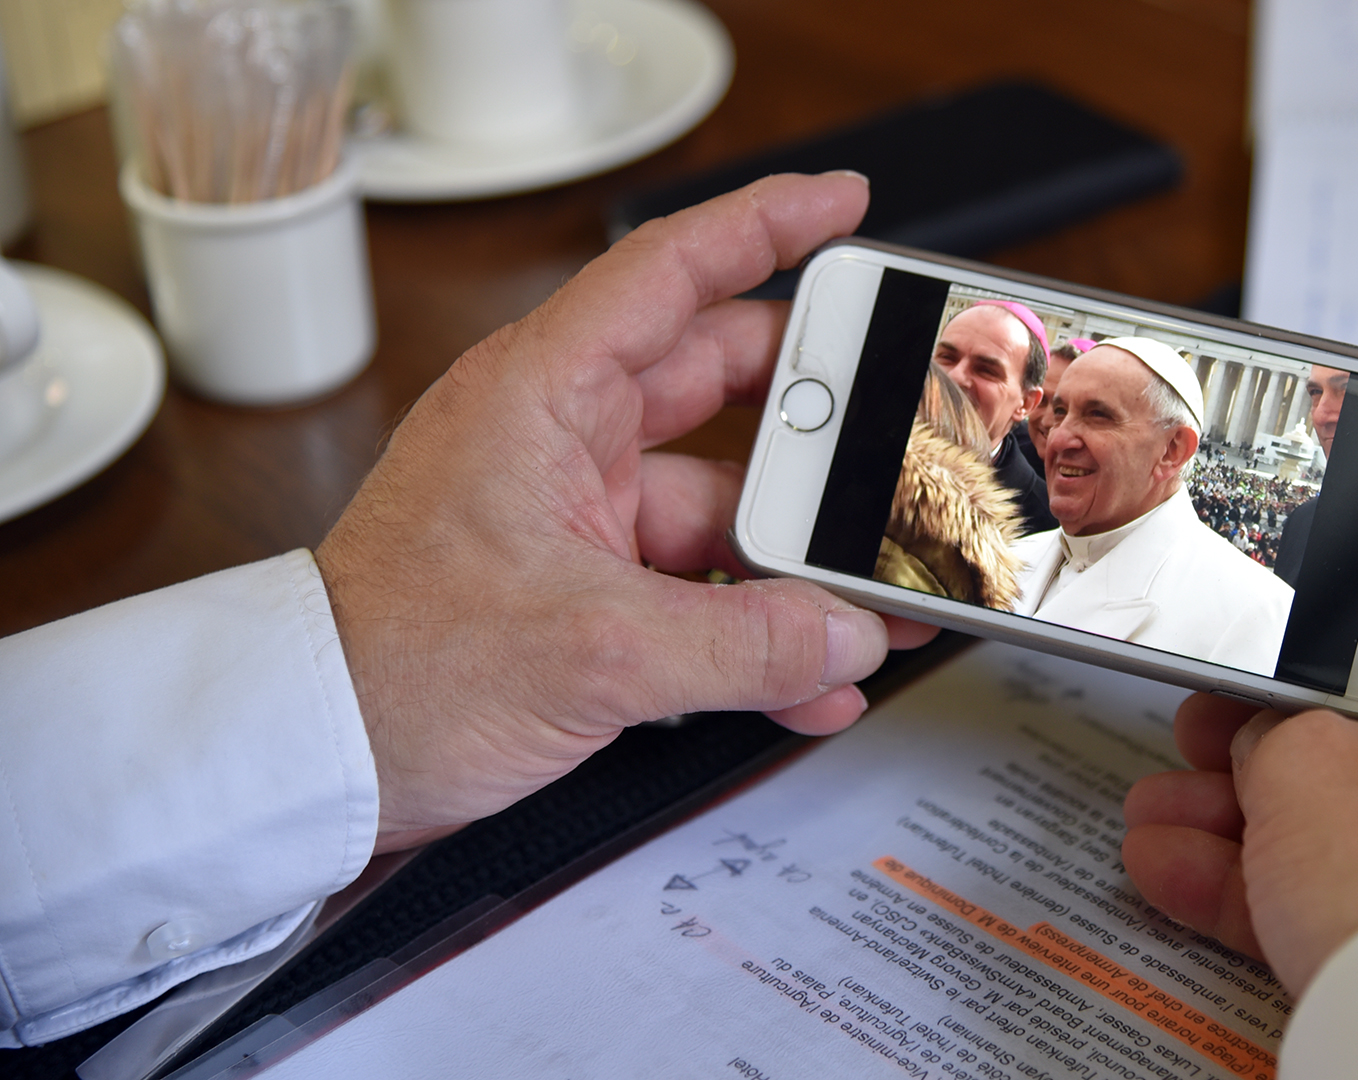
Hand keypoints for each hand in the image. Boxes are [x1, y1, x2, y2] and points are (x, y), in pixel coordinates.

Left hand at [316, 173, 934, 853]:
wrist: (316, 756)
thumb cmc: (390, 668)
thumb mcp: (592, 650)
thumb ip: (744, 643)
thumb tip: (846, 635)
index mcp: (541, 395)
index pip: (669, 272)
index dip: (765, 226)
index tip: (845, 209)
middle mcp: (562, 438)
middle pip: (722, 386)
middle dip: (817, 419)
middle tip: (895, 430)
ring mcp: (577, 514)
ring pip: (723, 504)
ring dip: (797, 555)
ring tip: (871, 593)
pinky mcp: (586, 587)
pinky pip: (701, 587)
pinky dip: (757, 626)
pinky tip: (812, 676)